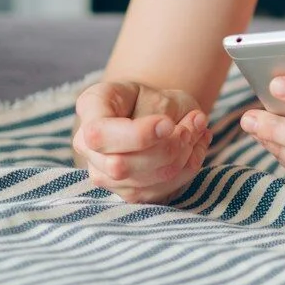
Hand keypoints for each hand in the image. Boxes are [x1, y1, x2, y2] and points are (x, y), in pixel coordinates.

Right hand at [72, 80, 210, 203]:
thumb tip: (168, 132)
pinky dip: (187, 167)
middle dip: (168, 147)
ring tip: (196, 129)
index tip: (168, 124)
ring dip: (183, 155)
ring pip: (144, 182)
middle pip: (120, 165)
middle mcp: (87, 146)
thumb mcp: (155, 91)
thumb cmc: (154, 97)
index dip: (138, 136)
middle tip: (194, 122)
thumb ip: (157, 111)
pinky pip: (162, 190)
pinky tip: (195, 145)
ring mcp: (104, 174)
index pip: (100, 135)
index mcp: (90, 108)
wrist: (155, 112)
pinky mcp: (128, 192)